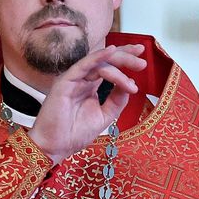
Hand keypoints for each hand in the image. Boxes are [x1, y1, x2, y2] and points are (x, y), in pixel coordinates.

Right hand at [27, 44, 147, 165]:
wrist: (56, 146)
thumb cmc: (74, 133)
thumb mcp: (104, 116)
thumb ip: (117, 100)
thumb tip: (131, 84)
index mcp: (90, 86)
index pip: (109, 67)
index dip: (125, 60)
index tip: (143, 60)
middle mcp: (82, 79)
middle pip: (106, 60)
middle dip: (126, 58)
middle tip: (143, 62)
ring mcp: (74, 79)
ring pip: (99, 62)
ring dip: (119, 61)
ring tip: (137, 65)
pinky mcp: (65, 81)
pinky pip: (84, 65)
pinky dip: (98, 57)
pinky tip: (112, 51)